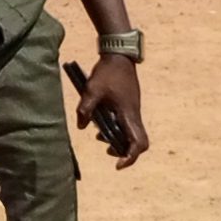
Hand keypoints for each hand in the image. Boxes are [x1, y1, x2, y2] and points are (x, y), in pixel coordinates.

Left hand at [74, 53, 149, 168]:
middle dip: (125, 152)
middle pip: (138, 142)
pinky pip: (127, 124)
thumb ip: (86, 109)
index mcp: (128, 114)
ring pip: (132, 134)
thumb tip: (81, 127)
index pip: (137, 143)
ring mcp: (133, 110)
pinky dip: (117, 130)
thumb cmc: (107, 73)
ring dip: (119, 140)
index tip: (117, 165)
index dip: (130, 158)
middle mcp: (134, 115)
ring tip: (101, 138)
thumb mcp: (92, 90)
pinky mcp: (129, 105)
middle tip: (108, 150)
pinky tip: (101, 125)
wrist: (119, 56)